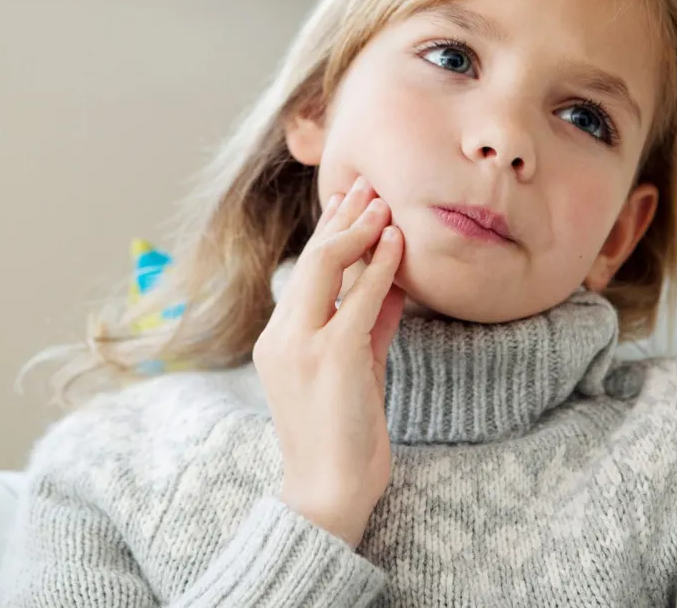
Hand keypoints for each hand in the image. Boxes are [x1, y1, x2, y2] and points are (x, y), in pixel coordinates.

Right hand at [252, 176, 405, 547]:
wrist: (329, 491)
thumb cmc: (344, 436)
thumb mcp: (357, 368)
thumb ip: (369, 324)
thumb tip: (392, 282)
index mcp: (279, 340)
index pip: (305, 272)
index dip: (330, 232)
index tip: (351, 202)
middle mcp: (282, 336)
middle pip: (311, 259)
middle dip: (342, 218)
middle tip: (367, 185)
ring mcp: (303, 345)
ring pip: (327, 266)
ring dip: (359, 229)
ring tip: (384, 201)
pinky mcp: (333, 356)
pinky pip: (360, 298)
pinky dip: (381, 265)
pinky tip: (397, 241)